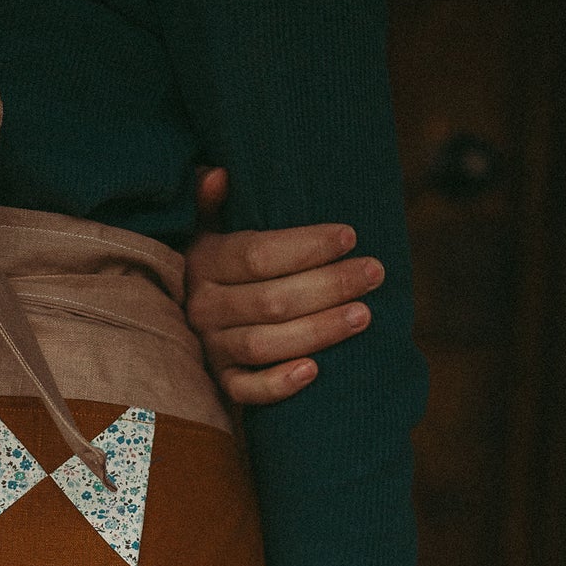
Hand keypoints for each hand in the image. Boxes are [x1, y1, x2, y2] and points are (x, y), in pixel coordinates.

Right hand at [186, 166, 385, 406]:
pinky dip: (280, 385)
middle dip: (329, 286)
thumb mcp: (210, 228)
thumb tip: (219, 174)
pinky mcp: (223, 383)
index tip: (351, 236)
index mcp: (205, 262)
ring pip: (265, 344)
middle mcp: (203, 307)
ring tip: (364, 315)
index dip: (306, 247)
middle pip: (271, 300)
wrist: (191, 319)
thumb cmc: (224, 264)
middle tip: (374, 272)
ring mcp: (212, 348)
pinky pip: (248, 390)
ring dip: (319, 330)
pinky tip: (316, 371)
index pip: (257, 255)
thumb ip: (212, 202)